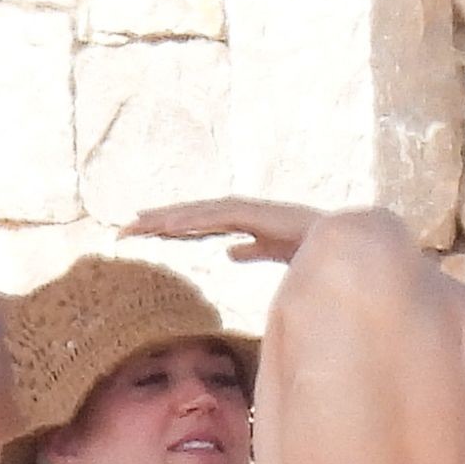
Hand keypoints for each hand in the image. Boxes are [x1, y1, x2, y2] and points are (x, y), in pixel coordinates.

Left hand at [121, 197, 325, 264]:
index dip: (169, 228)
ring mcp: (245, 211)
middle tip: (122, 231)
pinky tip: (169, 227)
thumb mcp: (272, 252)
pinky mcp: (253, 215)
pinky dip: (192, 221)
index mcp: (241, 221)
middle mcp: (239, 212)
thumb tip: (229, 252)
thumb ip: (251, 250)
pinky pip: (216, 218)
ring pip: (196, 214)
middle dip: (156, 222)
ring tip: (135, 226)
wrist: (342, 241)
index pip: (197, 224)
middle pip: (189, 216)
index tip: (143, 233)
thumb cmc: (312, 247)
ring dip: (165, 220)